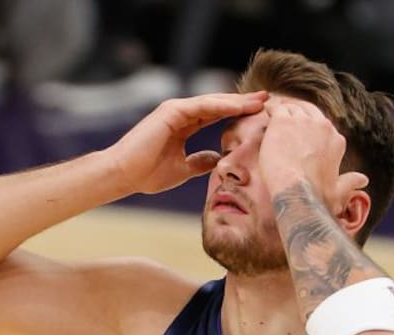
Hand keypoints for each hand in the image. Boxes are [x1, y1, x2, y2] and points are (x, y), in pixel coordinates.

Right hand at [107, 92, 267, 194]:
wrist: (124, 175)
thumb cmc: (147, 175)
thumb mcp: (182, 169)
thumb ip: (199, 162)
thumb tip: (216, 160)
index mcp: (183, 125)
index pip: (217, 116)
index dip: (238, 114)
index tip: (260, 115)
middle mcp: (181, 114)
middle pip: (219, 105)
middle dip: (243, 103)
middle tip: (269, 100)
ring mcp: (175, 110)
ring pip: (214, 102)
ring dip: (238, 101)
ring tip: (261, 100)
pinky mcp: (171, 111)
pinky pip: (202, 106)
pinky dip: (221, 105)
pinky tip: (239, 107)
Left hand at [257, 97, 368, 215]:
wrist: (296, 192)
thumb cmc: (316, 196)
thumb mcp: (338, 190)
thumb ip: (350, 182)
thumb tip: (363, 180)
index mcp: (336, 140)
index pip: (323, 125)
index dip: (310, 128)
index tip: (301, 134)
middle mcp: (322, 126)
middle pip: (309, 111)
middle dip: (299, 114)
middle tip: (287, 120)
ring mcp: (303, 122)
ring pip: (293, 108)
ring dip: (285, 113)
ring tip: (275, 119)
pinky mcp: (283, 122)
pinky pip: (277, 110)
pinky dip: (272, 112)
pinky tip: (268, 117)